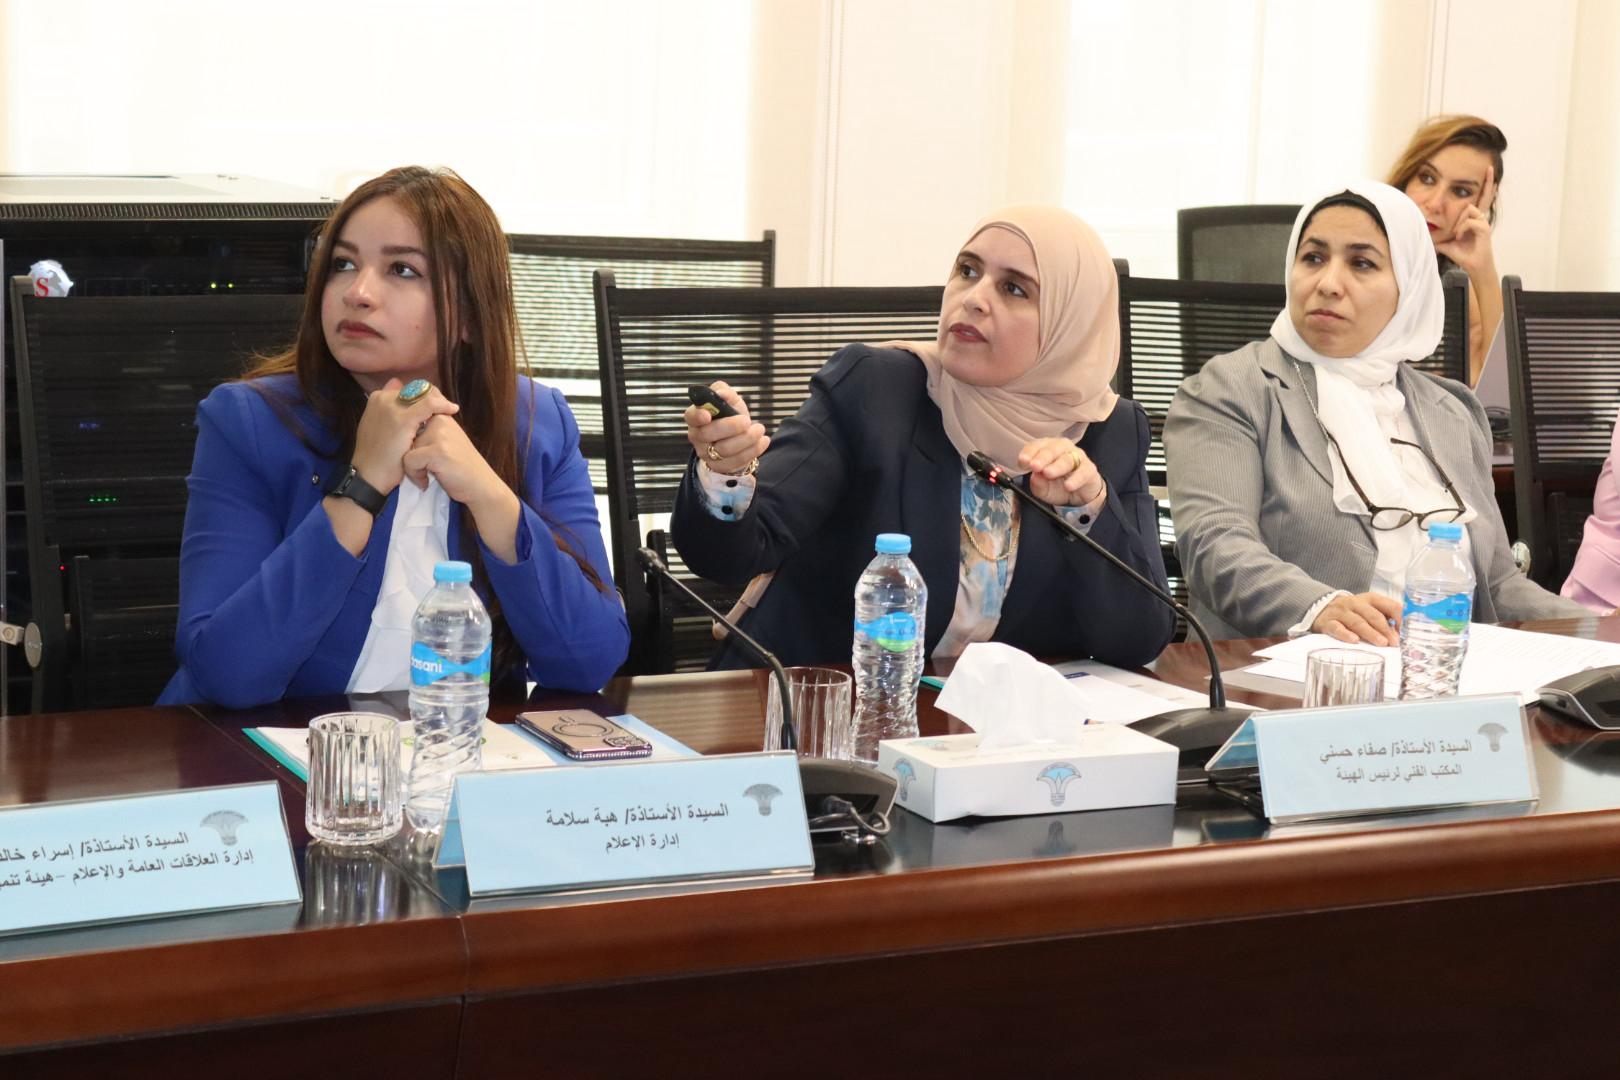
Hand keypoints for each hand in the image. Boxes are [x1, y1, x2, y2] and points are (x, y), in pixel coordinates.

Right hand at [351, 377, 460, 495]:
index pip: (408, 388)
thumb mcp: (379, 429)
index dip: (424, 394)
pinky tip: (452, 410)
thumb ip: (390, 413)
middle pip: (416, 388)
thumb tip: (402, 398)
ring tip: (450, 409)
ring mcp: (392, 407)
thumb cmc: (377, 456)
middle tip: (445, 407)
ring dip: (439, 400)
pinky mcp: (403, 419)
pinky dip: (443, 405)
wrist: (369, 476)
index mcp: (377, 398)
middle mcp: (383, 398)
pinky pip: (430, 404)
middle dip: (433, 396)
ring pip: (424, 393)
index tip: (435, 403)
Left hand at [403, 413, 521, 562]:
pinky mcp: (436, 452)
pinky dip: (414, 475)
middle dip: (411, 455)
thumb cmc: (463, 467)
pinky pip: (409, 460)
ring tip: (426, 476)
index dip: (411, 436)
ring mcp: (439, 436)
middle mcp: (441, 421)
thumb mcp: (449, 441)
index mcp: (443, 417)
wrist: (482, 486)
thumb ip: (431, 432)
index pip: (414, 417)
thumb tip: (404, 427)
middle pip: (406, 436)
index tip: (421, 454)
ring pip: (405, 449)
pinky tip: (425, 482)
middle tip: (425, 469)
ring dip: (412, 467)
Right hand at [684, 380, 767, 474]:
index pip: (690, 417)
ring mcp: (706, 454)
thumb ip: (724, 391)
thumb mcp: (729, 400)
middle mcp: (697, 436)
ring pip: (723, 450)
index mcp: (696, 417)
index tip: (708, 414)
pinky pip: (735, 462)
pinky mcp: (720, 467)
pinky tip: (763, 441)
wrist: (738, 436)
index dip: (697, 416)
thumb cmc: (730, 415)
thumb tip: (722, 393)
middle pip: (707, 434)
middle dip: (729, 427)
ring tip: (760, 429)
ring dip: (746, 439)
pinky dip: (752, 451)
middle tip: (746, 421)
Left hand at [1017, 438, 1104, 507]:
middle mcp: (1063, 449)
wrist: (1080, 495)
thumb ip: (1037, 484)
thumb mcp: (1043, 489)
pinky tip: (1068, 486)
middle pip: (1052, 449)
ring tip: (1048, 474)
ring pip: (1067, 458)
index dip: (1029, 452)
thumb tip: (1035, 478)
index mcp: (1047, 449)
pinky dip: (1076, 479)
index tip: (1022, 462)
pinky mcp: (1089, 469)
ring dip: (1057, 466)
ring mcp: (1077, 457)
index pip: (1036, 445)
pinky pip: (1083, 471)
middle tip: (1035, 466)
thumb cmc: (1058, 486)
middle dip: (1042, 457)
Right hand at [1311, 592, 1402, 645]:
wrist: (1320, 608)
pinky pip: (1337, 628)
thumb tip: (1401, 636)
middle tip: (1394, 642)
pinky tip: (1354, 641)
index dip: (1400, 618)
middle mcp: (1356, 603)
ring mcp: (1341, 612)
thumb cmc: (1352, 612)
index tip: (1408, 632)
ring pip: (1357, 622)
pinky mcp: (1328, 622)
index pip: (1390, 606)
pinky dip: (1345, 634)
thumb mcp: (1369, 610)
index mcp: (1371, 599)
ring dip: (1370, 633)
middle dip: (1385, 629)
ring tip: (1381, 644)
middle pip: (1373, 615)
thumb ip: (1385, 620)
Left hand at [1434, 165, 1497, 278]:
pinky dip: (1461, 229)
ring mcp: (1484, 222)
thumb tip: (1423, 233)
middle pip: (1484, 196)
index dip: (1486, 184)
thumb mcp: (1446, 242)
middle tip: (1489, 171)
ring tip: (1457, 235)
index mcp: (1474, 218)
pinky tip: (1459, 237)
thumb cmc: (1462, 254)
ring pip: (1468, 210)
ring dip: (1459, 222)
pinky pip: (1469, 222)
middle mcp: (1481, 217)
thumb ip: (1438, 235)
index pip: (1481, 197)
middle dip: (1487, 183)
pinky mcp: (1485, 229)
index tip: (1488, 170)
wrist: (1473, 266)